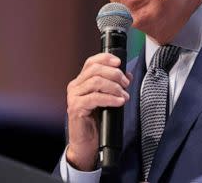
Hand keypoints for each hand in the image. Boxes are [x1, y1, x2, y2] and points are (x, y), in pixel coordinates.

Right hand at [65, 53, 131, 170]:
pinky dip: (110, 98)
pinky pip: (95, 98)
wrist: (86, 143)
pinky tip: (119, 102)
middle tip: (126, 83)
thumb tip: (127, 74)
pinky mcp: (76, 107)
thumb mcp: (107, 99)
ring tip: (124, 95)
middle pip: (95, 69)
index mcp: (81, 81)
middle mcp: (75, 86)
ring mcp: (74, 96)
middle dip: (114, 74)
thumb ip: (114, 85)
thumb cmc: (96, 121)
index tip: (119, 62)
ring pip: (96, 81)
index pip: (91, 62)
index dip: (106, 59)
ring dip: (114, 87)